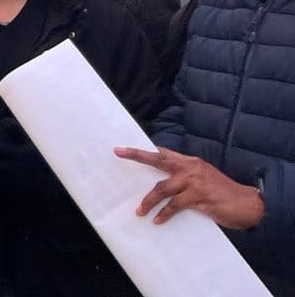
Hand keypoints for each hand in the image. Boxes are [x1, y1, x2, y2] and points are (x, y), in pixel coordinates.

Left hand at [114, 146, 265, 229]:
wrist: (249, 204)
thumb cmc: (224, 193)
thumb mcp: (204, 178)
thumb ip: (186, 176)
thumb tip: (165, 179)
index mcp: (190, 162)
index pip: (164, 153)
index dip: (144, 151)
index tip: (124, 148)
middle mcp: (190, 168)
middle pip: (159, 159)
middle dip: (137, 155)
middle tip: (119, 152)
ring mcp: (194, 182)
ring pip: (163, 188)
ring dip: (149, 200)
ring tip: (140, 211)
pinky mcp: (199, 198)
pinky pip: (175, 206)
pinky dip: (164, 214)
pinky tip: (158, 220)